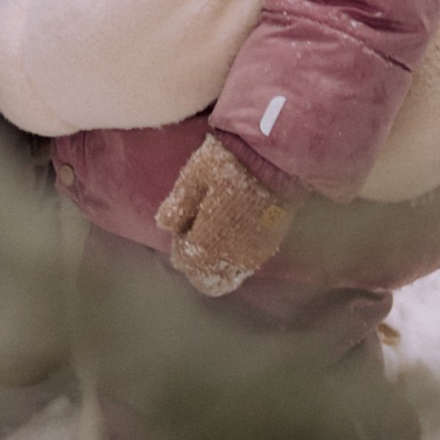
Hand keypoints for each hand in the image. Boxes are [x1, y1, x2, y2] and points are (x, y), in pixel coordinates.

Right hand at [0, 0, 263, 137]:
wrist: (49, 84)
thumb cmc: (66, 16)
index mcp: (145, 1)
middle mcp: (175, 41)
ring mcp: (191, 76)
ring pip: (251, 26)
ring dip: (242, 5)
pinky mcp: (197, 99)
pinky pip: (240, 59)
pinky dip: (236, 37)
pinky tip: (213, 30)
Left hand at [156, 133, 295, 299]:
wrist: (275, 158)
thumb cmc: (228, 162)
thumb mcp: (194, 175)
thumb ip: (178, 204)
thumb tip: (164, 226)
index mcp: (209, 243)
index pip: (187, 265)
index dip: (180, 249)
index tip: (183, 227)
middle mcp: (232, 258)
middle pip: (209, 281)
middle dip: (198, 263)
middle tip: (197, 232)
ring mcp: (255, 255)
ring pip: (229, 276)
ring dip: (218, 261)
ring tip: (216, 228)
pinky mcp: (272, 246)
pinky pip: (246, 264)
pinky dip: (235, 256)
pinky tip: (234, 229)